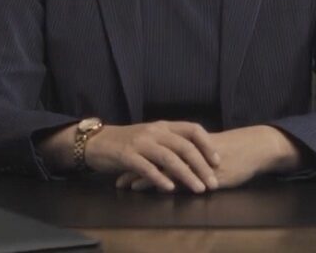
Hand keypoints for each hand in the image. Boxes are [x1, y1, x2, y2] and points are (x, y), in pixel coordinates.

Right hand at [85, 121, 220, 192]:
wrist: (97, 142)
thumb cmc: (128, 143)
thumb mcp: (152, 137)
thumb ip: (171, 143)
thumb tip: (197, 157)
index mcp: (164, 126)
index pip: (193, 129)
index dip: (207, 145)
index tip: (218, 161)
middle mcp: (155, 131)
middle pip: (185, 146)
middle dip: (202, 166)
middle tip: (213, 183)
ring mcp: (141, 143)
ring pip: (169, 158)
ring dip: (187, 174)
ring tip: (198, 189)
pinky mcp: (127, 155)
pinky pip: (147, 167)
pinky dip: (160, 179)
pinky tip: (170, 189)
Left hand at [116, 125, 301, 191]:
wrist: (254, 148)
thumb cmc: (234, 151)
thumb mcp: (210, 150)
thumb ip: (194, 153)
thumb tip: (180, 159)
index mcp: (186, 140)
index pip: (157, 146)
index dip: (139, 153)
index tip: (122, 159)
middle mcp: (185, 148)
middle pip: (152, 154)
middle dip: (133, 164)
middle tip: (114, 172)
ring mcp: (190, 160)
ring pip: (159, 165)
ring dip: (140, 174)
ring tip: (123, 183)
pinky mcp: (197, 172)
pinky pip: (172, 177)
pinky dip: (155, 181)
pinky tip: (142, 186)